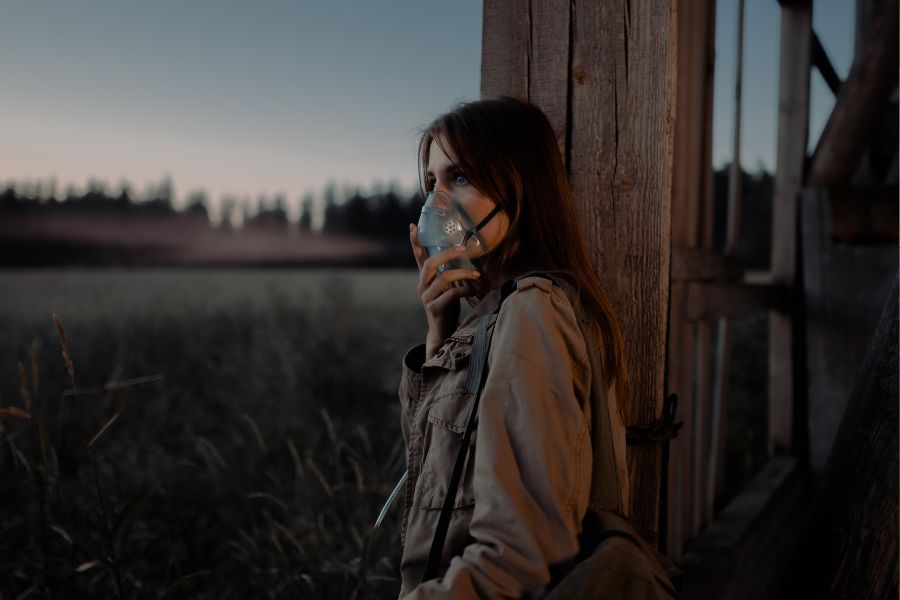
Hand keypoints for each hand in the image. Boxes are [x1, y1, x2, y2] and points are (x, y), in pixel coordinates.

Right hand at [409, 223, 480, 358]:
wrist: (443, 332)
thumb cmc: (448, 306)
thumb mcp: (447, 287)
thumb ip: (449, 273)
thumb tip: (465, 256)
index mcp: (425, 279)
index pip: (418, 257)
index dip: (415, 242)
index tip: (413, 226)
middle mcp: (422, 286)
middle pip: (430, 263)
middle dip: (447, 254)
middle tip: (463, 248)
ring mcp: (427, 297)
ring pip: (443, 278)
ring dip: (463, 273)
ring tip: (477, 273)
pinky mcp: (434, 308)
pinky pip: (451, 294)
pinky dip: (465, 290)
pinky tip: (473, 290)